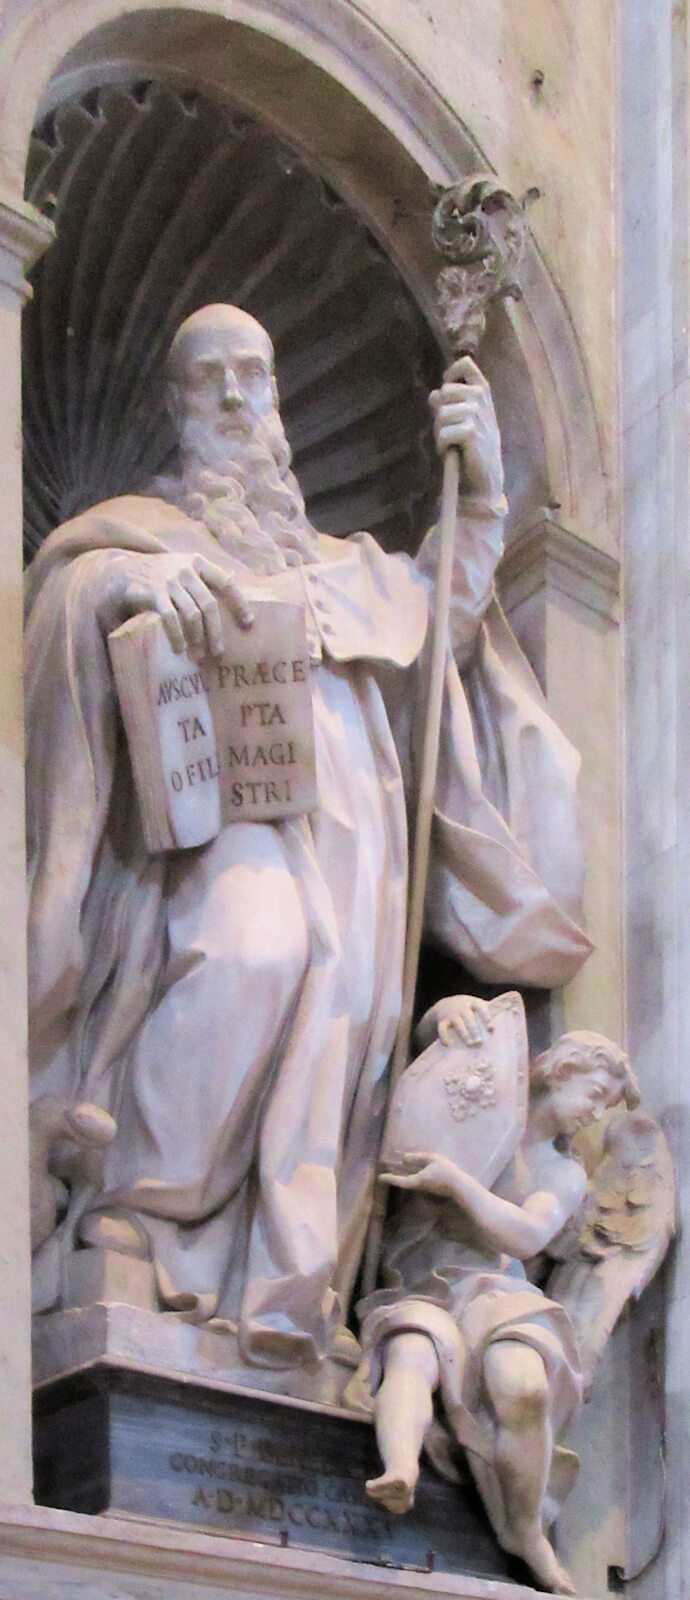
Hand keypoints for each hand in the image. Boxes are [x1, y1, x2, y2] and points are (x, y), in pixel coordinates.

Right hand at [98, 551, 252, 657]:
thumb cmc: (163, 576)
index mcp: (199, 563)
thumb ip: (205, 579)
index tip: (248, 623)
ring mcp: (169, 581)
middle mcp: (186, 570)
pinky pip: (171, 618)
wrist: (126, 571)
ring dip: (197, 638)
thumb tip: (235, 596)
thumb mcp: (185, 568)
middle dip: (215, 631)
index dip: (239, 603)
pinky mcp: (153, 593)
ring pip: (192, 614)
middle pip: (209, 604)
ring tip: (198, 655)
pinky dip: (177, 636)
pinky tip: (180, 648)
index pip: (226, 582)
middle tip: (218, 652)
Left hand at [379, 1150, 466, 1200]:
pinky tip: (410, 1167)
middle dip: (394, 1174)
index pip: (399, 1180)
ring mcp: (425, 1186)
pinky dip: (410, 1172)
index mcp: (417, 1180)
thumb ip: (418, 1158)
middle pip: (403, 1180)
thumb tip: (404, 1158)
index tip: (379, 1178)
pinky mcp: (430, 1186)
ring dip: (401, 1172)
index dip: (389, 1179)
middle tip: (385, 1167)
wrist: (459, 1186)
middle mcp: (419, 1185)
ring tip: (395, 1165)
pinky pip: (416, 1178)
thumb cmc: (446, 1172)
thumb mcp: (432, 1160)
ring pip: (409, 1179)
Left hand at [429, 356, 503, 500]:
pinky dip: (442, 446)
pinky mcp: (471, 432)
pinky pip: (443, 433)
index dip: (451, 373)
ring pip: (441, 414)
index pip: (465, 364)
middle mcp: (480, 398)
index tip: (446, 391)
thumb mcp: (465, 420)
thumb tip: (434, 394)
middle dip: (440, 413)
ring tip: (451, 443)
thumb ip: (450, 404)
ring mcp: (477, 414)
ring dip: (440, 432)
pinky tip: (451, 452)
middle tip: (449, 430)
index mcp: (482, 391)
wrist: (486, 476)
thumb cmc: (473, 447)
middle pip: (444, 392)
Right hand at [438, 995, 493, 1048]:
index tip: (491, 1028)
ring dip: (464, 1034)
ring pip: (457, 1024)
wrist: (445, 1005)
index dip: (486, 1016)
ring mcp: (451, 1014)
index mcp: (473, 1003)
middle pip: (468, 1018)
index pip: (481, 1007)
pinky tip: (447, 1044)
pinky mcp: (442, 1021)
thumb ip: (490, 1010)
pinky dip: (444, 1036)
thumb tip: (511, 1015)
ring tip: (470, 1044)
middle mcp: (462, 1007)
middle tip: (480, 1042)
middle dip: (474, 1030)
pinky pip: (442, 1028)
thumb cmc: (468, 1008)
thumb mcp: (477, 1005)